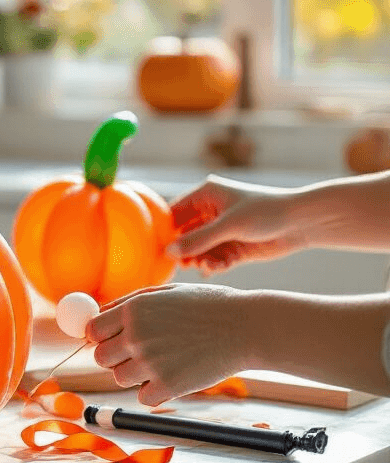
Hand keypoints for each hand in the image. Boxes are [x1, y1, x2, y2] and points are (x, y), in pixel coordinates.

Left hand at [86, 284, 256, 405]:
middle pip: (100, 357)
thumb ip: (129, 303)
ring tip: (163, 361)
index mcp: (134, 310)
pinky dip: (155, 391)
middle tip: (137, 354)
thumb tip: (98, 314)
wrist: (245, 327)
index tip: (112, 339)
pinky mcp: (168, 386)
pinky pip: (143, 397)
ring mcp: (151, 362)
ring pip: (119, 378)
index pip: (92, 330)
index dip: (100, 336)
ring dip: (136, 374)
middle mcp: (137, 335)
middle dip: (114, 357)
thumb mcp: (166, 292)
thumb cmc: (207, 306)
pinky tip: (174, 376)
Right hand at [169, 175, 304, 273]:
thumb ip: (199, 240)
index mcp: (206, 196)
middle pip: (185, 235)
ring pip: (199, 250)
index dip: (166, 232)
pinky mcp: (233, 247)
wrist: (302, 223)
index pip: (175, 214)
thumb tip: (169, 253)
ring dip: (201, 259)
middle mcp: (211, 213)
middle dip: (186, 251)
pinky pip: (215, 258)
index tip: (160, 250)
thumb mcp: (229, 225)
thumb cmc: (266, 212)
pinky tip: (221, 267)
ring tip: (208, 266)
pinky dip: (215, 264)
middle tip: (185, 264)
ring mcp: (222, 231)